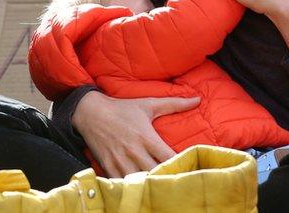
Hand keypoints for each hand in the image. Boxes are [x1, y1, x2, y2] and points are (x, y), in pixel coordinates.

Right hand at [71, 91, 199, 176]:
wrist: (90, 112)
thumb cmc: (122, 108)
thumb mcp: (148, 104)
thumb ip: (174, 104)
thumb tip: (197, 99)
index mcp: (146, 137)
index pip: (169, 158)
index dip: (180, 166)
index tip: (188, 168)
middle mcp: (134, 151)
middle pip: (155, 173)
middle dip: (166, 178)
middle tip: (176, 181)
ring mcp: (120, 160)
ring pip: (139, 181)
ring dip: (149, 184)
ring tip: (159, 186)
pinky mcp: (109, 166)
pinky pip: (122, 183)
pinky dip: (131, 187)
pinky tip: (140, 188)